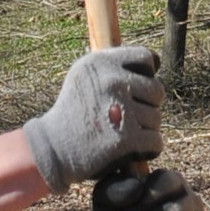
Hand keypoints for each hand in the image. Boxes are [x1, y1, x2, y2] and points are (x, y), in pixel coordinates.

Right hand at [22, 45, 162, 189]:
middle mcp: (112, 82)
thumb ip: (115, 65)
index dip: (144, 76)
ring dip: (144, 129)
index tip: (130, 91)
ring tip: (119, 133)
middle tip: (123, 118)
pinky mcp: (126, 140)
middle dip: (146, 106)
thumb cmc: (74, 112)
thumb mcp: (85, 76)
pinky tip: (128, 150)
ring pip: (156, 118)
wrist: (52, 149)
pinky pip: (155, 142)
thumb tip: (157, 62)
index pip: (146, 59)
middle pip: (157, 91)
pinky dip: (146, 150)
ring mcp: (121, 110)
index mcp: (102, 62)